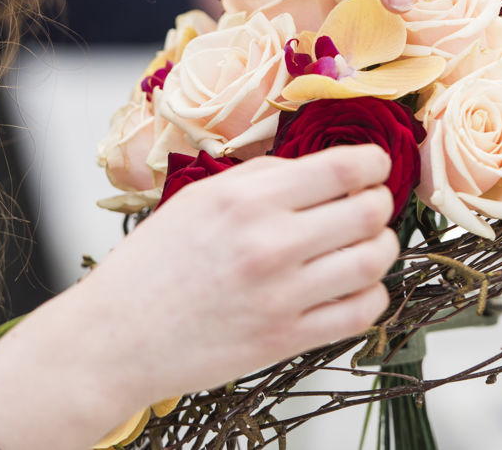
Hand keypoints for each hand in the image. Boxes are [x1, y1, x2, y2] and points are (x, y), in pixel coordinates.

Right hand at [0, 145, 398, 448]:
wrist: (120, 336)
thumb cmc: (155, 264)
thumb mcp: (200, 197)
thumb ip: (262, 176)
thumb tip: (318, 167)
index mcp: (247, 200)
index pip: (342, 169)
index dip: (373, 163)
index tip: (376, 165)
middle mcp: (270, 244)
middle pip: (367, 213)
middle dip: (379, 203)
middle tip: (371, 204)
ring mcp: (282, 295)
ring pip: (372, 262)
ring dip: (382, 247)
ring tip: (369, 243)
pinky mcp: (287, 339)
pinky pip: (360, 313)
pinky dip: (372, 295)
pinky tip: (356, 286)